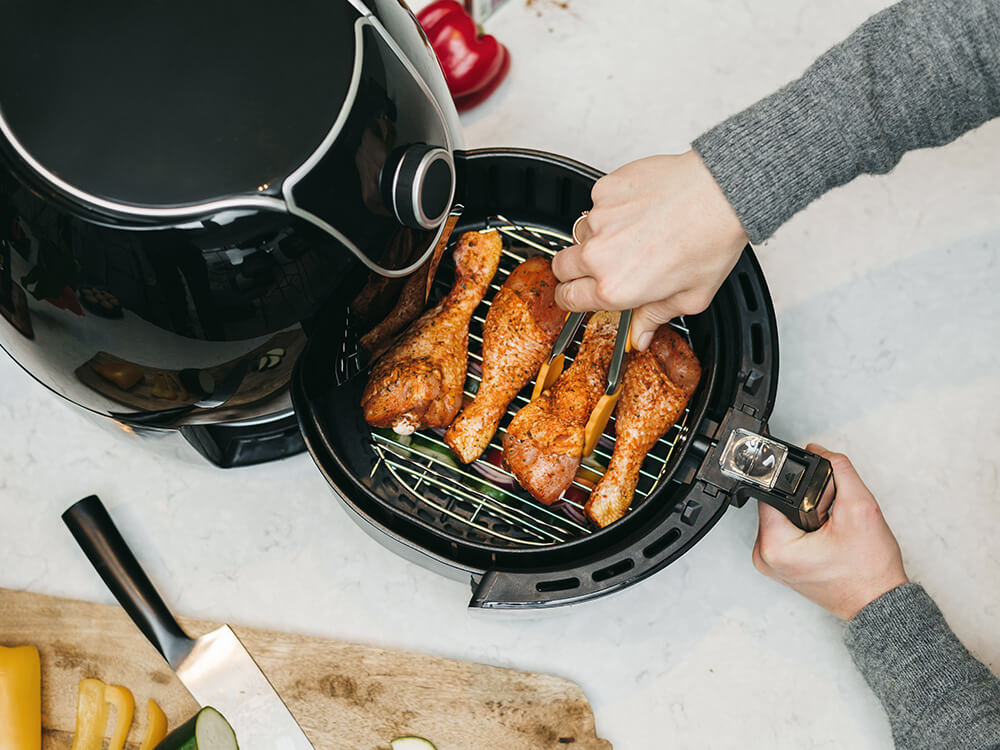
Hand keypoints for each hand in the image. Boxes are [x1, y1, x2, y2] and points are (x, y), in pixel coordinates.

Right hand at [551, 151, 747, 349]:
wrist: (720, 193)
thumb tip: (640, 335)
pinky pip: (596, 204)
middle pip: (560, 267)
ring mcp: (599, 220)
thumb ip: (655, 318)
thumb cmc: (710, 241)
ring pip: (579, 233)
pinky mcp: (604, 191)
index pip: (568, 298)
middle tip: (597, 266)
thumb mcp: (690, 297)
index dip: (570, 298)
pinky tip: (638, 209)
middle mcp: (600, 255)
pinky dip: (611, 208)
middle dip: (573, 270)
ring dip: (594, 237)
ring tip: (628, 233)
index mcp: (616, 287)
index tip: (575, 294)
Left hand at [752, 445, 908, 619]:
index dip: (796, 482)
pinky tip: (825, 536)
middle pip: (776, 504)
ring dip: (805, 513)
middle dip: (805, 500)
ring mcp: (771, 563)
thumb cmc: (870, 571)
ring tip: (830, 527)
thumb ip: (839, 470)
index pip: (771, 492)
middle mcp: (765, 557)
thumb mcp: (861, 508)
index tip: (818, 489)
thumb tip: (819, 451)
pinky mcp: (781, 566)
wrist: (880, 603)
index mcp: (774, 546)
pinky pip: (786, 532)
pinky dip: (804, 528)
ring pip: (782, 517)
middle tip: (830, 514)